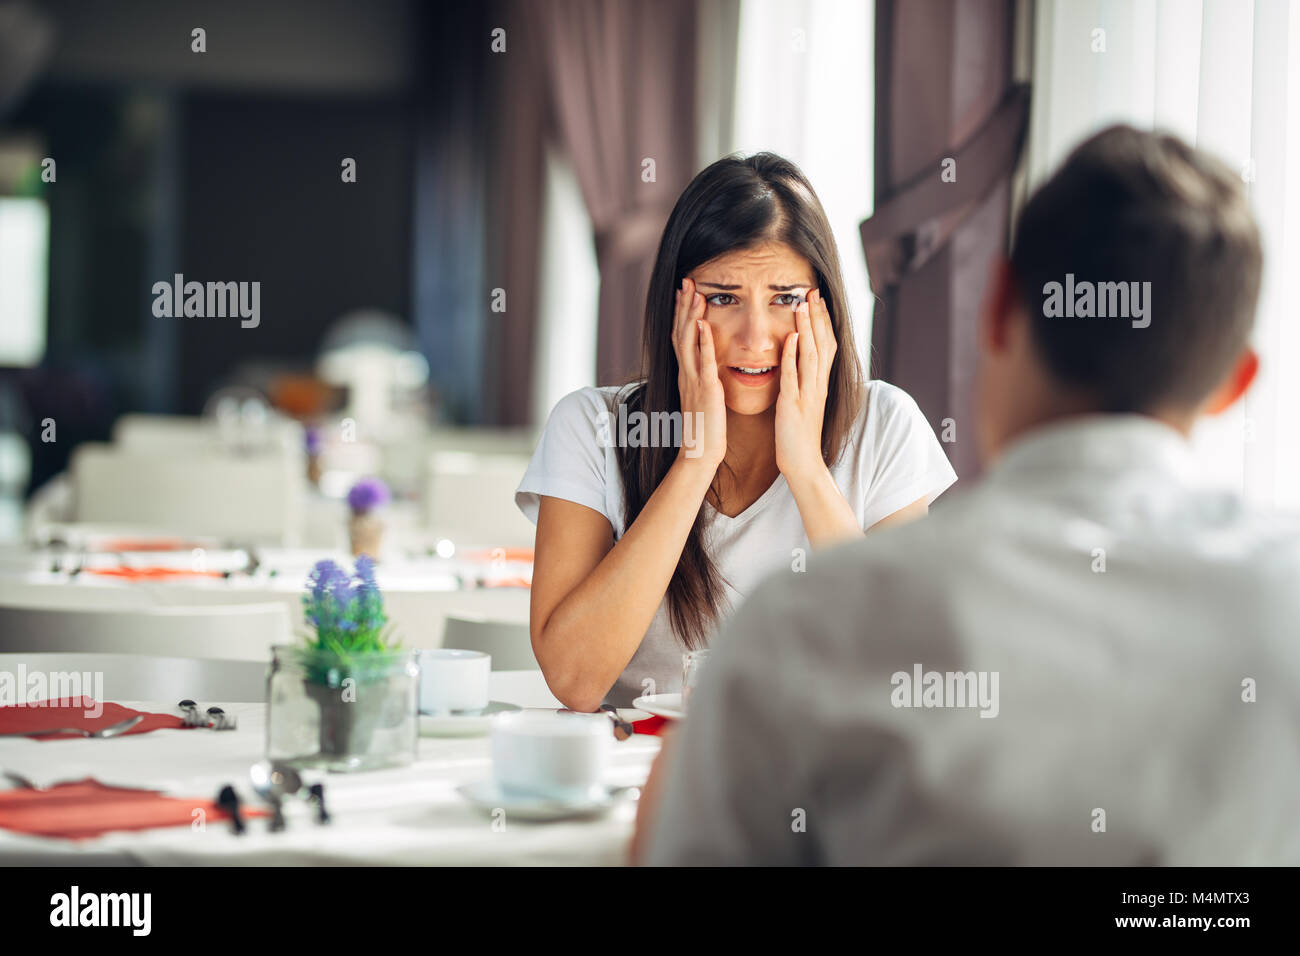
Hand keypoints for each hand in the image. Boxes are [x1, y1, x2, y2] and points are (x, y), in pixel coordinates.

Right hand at [672, 278, 726, 469]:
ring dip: (691, 316)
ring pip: (688, 342)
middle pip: (680, 332)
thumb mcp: (702, 398)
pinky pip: (703, 362)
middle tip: (686, 281)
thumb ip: (703, 380)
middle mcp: (686, 374)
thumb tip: (707, 368)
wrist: (699, 454)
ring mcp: (694, 381)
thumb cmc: (704, 429)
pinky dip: (703, 342)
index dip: (682, 314)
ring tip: (694, 293)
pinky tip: (705, 325)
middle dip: (683, 306)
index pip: (681, 337)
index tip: (685, 292)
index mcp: (687, 375)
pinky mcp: (705, 391)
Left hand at [775, 288, 837, 481]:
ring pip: (811, 355)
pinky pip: (794, 376)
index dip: (822, 321)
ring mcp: (807, 394)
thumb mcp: (804, 402)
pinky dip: (793, 356)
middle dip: (817, 317)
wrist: (803, 463)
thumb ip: (804, 381)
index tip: (817, 299)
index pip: (826, 345)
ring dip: (807, 328)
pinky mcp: (793, 405)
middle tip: (812, 291)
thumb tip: (801, 360)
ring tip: (802, 305)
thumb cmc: (799, 434)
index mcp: (819, 384)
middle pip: (822, 344)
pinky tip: (791, 338)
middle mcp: (817, 385)